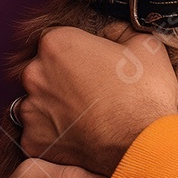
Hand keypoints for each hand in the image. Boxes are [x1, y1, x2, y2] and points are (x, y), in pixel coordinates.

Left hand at [19, 25, 177, 174]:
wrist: (142, 145)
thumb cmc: (144, 96)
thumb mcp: (146, 45)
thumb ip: (120, 31)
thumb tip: (112, 34)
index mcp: (58, 44)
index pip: (58, 39)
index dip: (78, 50)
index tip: (93, 62)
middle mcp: (35, 74)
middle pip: (44, 69)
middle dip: (64, 77)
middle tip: (93, 88)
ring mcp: (31, 110)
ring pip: (39, 101)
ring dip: (57, 105)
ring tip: (89, 115)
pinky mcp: (33, 141)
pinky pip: (40, 132)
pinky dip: (56, 134)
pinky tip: (81, 134)